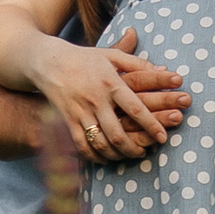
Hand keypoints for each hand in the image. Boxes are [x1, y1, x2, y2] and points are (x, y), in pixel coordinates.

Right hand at [36, 27, 186, 161]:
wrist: (49, 62)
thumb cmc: (86, 58)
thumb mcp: (113, 55)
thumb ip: (138, 64)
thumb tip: (166, 70)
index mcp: (110, 82)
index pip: (135, 108)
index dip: (151, 124)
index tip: (163, 136)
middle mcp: (96, 99)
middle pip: (117, 132)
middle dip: (133, 147)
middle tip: (145, 153)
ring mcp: (80, 112)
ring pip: (100, 142)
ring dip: (116, 154)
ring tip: (128, 155)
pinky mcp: (68, 120)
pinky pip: (81, 145)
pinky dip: (94, 156)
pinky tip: (105, 159)